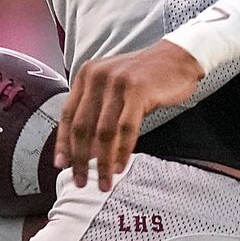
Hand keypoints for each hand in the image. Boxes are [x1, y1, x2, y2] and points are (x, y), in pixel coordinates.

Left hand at [55, 40, 203, 189]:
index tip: (61, 166)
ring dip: (102, 162)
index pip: (67, 115)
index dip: (62, 143)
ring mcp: (117, 83)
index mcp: (86, 76)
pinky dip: (122, 151)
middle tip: (80, 181)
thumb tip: (85, 148)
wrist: (178, 58)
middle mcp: (96, 77)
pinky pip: (126, 128)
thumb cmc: (147, 78)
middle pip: (81, 126)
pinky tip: (121, 167)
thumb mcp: (114, 86)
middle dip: (80, 159)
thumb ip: (98, 109)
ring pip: (103, 131)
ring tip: (104, 182)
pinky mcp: (138, 90)